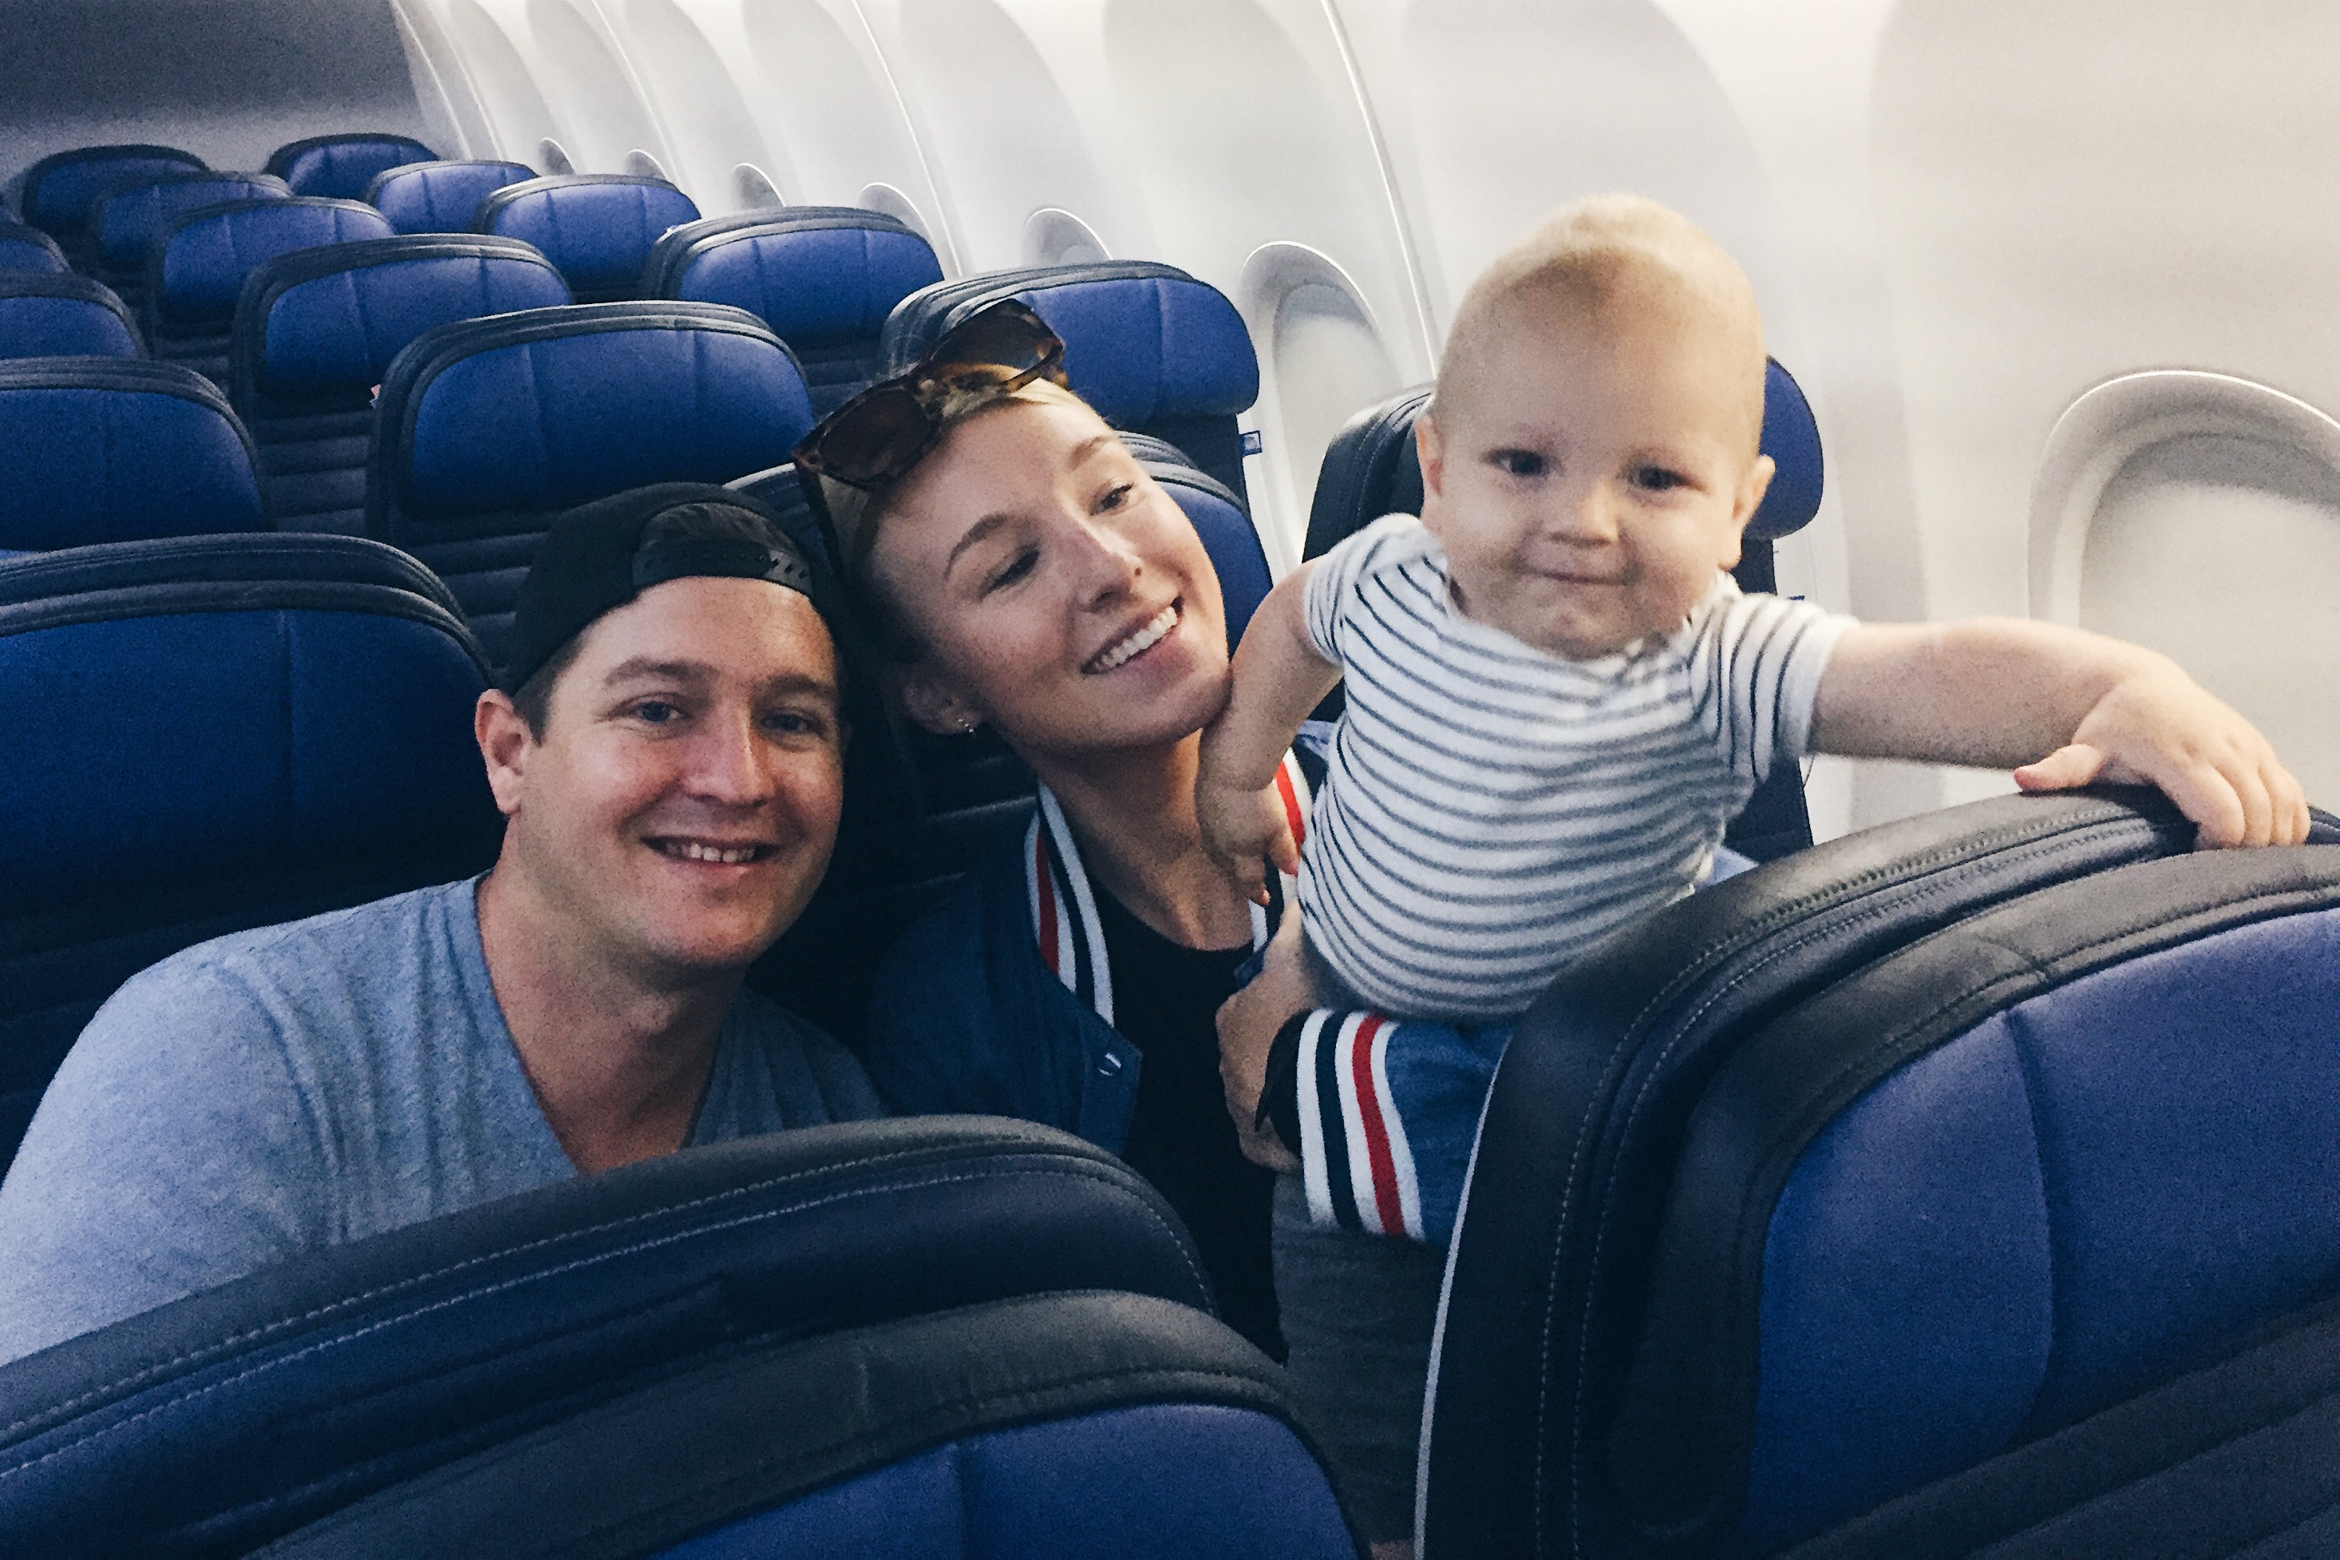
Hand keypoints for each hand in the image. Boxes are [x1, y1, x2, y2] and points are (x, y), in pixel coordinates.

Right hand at [1197, 779, 1299, 908]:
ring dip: (1228, 858)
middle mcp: (1219, 847)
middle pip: (1230, 869)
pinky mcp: (1202, 807)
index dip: (1258, 892)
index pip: (1249, 882)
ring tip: (1239, 856)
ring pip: (1217, 852)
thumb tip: (1292, 872)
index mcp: (1239, 856)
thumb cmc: (1257, 800)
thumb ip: (1283, 852)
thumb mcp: (1278, 828)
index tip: (1265, 900)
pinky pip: (1210, 832)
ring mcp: (1207, 827)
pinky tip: (1228, 828)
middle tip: (1252, 880)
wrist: (1230, 767)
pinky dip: (1221, 837)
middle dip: (1241, 877)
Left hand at [1216, 910, 1308, 1172]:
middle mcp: (1226, 1065)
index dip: (1274, 1007)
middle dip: (1277, 1051)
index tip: (1304, 1009)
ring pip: (1258, 1095)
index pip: (1244, 1008)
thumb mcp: (1297, 959)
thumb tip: (1294, 898)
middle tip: (1319, 1049)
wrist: (1314, 1084)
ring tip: (1321, 1087)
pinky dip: (1287, 1131)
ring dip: (1283, 1090)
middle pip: (1252, 1053)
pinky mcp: (1256, 1144)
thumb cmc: (1303, 1014)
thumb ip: (1294, 928)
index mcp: (1231, 1019)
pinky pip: (1269, 1136)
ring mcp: (1238, 1108)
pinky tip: (1313, 1123)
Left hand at [2014, 666, 2309, 847]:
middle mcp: (2223, 747)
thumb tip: (2024, 777)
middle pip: (2259, 816)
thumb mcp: (2082, 751)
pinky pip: (2293, 793)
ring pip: (2283, 805)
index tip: (2192, 861)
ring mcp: (2249, 747)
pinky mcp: (2263, 748)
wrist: (2138, 687)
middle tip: (2213, 871)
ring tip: (2235, 861)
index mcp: (2180, 755)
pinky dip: (2289, 822)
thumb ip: (2060, 769)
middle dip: (2245, 852)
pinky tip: (2265, 842)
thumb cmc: (2108, 731)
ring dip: (2271, 840)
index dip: (2217, 847)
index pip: (2222, 814)